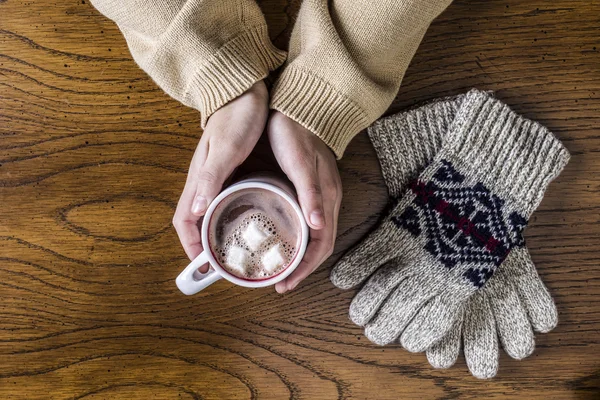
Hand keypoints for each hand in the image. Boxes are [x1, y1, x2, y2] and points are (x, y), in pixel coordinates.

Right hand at [172, 81, 268, 270]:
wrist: (243, 90)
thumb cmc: (236, 117)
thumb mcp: (227, 147)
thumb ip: (211, 176)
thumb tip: (197, 209)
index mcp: (199, 180)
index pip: (184, 221)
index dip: (190, 245)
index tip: (202, 266)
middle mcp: (204, 182)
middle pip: (196, 222)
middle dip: (204, 246)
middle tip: (223, 265)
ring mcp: (217, 178)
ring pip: (211, 214)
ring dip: (217, 234)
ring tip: (236, 252)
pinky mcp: (231, 172)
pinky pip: (226, 201)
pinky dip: (232, 218)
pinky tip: (248, 223)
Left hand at [267, 111, 342, 292]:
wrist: (301, 107)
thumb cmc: (296, 133)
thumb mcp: (299, 163)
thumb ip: (310, 193)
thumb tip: (318, 226)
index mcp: (326, 199)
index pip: (321, 245)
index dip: (305, 268)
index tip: (285, 283)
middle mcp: (327, 201)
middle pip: (320, 246)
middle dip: (302, 268)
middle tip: (280, 283)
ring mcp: (322, 196)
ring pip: (315, 237)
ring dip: (301, 257)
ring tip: (281, 268)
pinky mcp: (313, 189)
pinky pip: (310, 223)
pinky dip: (299, 239)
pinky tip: (285, 239)